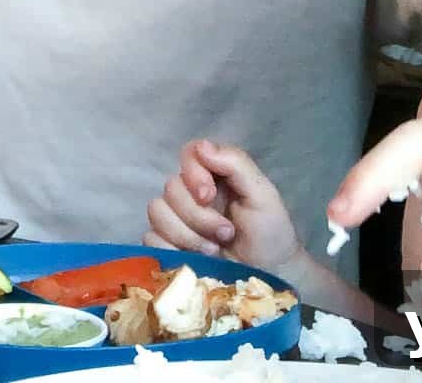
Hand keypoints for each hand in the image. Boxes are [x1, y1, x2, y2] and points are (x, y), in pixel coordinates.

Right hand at [146, 139, 302, 273]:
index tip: (208, 196)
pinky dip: (171, 250)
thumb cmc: (270, 233)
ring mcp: (176, 220)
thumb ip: (237, 164)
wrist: (269, 276)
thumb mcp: (263, 195)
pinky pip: (151, 239)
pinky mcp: (166, 246)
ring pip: (158, 212)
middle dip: (198, 216)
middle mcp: (190, 193)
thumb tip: (202, 146)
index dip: (193, 174)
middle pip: (171, 189)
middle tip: (226, 233)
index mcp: (213, 175)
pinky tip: (194, 260)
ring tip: (213, 250)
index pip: (188, 155)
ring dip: (187, 235)